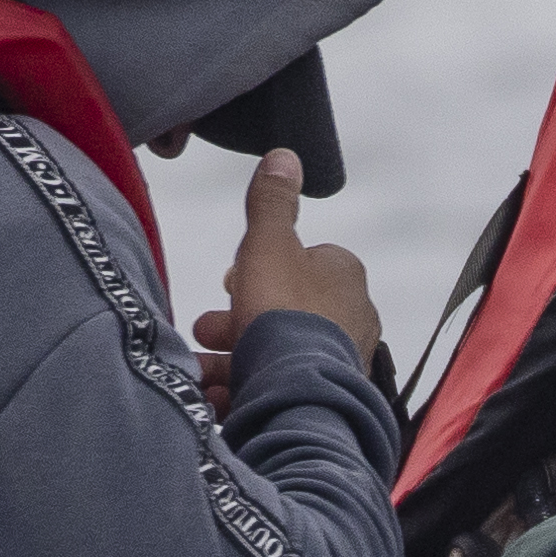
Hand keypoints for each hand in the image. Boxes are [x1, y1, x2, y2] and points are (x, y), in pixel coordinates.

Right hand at [195, 152, 380, 408]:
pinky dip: (247, 392)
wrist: (299, 394)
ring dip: (234, 359)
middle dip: (237, 319)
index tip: (226, 280)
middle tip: (206, 329)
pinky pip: (283, 389)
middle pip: (284, 309)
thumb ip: (271, 204)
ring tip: (202, 370)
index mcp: (344, 276)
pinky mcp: (327, 398)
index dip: (256, 268)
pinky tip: (220, 399)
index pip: (299, 260)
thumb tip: (284, 156)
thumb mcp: (268, 246)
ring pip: (279, 353)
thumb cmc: (283, 314)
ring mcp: (342, 361)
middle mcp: (353, 317)